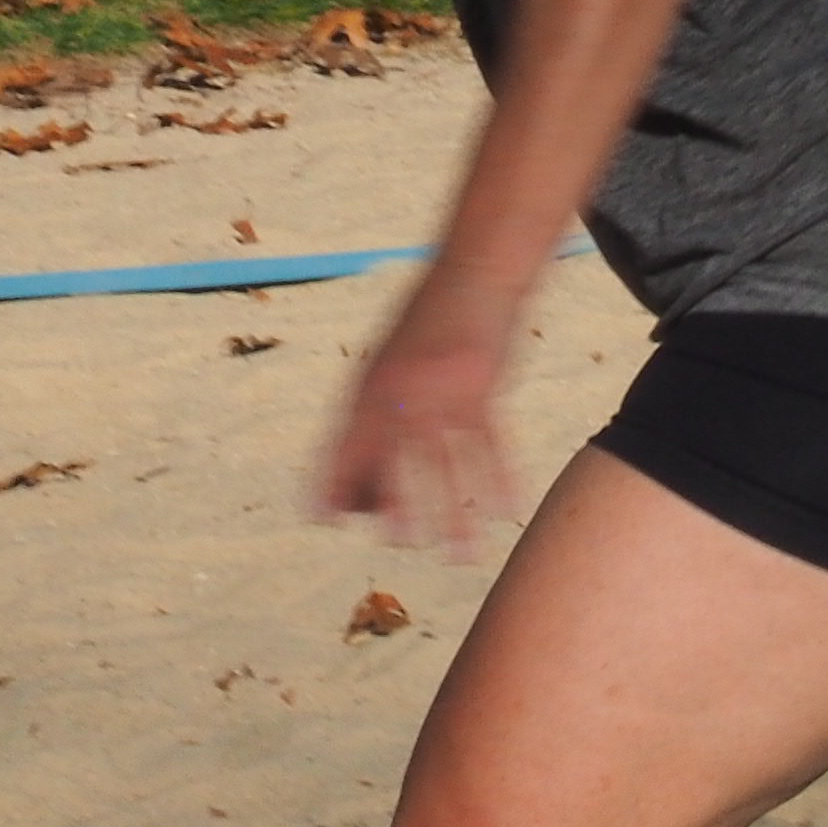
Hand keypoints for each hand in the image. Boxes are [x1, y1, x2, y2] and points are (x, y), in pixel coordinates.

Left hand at [312, 266, 525, 557]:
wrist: (471, 273)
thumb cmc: (424, 324)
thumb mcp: (385, 358)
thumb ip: (372, 407)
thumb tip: (364, 464)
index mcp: (368, 384)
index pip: (342, 442)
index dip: (330, 480)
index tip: (321, 518)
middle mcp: (399, 391)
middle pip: (392, 459)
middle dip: (392, 503)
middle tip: (396, 542)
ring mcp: (441, 392)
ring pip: (445, 464)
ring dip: (452, 512)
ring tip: (457, 553)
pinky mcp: (481, 389)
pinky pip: (489, 446)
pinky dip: (498, 479)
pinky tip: (506, 508)